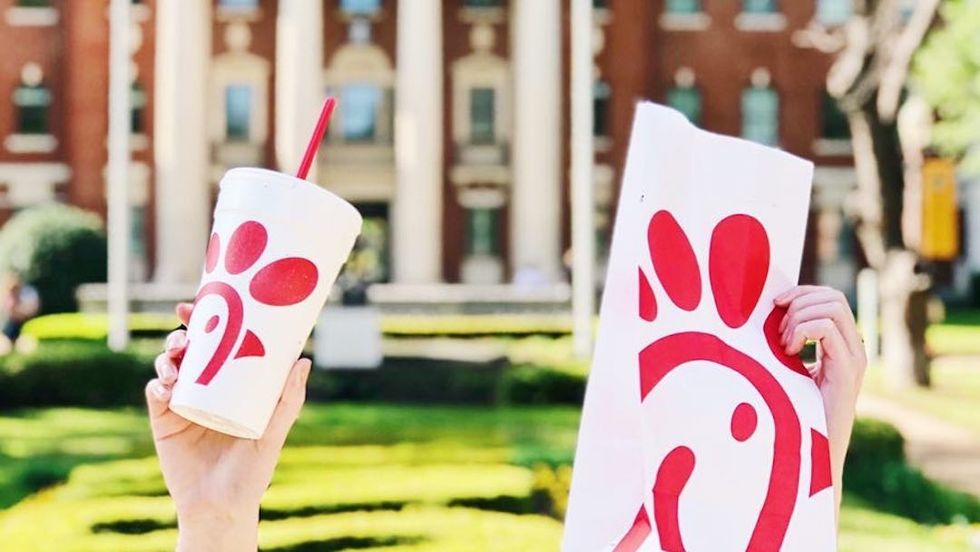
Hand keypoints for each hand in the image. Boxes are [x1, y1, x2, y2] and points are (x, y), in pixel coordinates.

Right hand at [146, 303, 311, 550]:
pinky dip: (158, 384)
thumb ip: (288, 399)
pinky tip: (167, 387)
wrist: (220, 506)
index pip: (220, 343)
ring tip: (178, 360)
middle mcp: (206, 387)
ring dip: (169, 355)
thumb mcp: (273, 431)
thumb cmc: (252, 471)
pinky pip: (156, 392)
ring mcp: (183, 402)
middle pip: (191, 348)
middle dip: (184, 330)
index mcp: (231, 384)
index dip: (210, 319)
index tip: (204, 302)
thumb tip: (304, 358)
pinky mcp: (163, 420)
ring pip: (170, 364)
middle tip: (186, 325)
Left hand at [774, 285, 866, 517]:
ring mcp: (853, 360)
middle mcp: (854, 350)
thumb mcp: (788, 371)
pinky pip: (826, 328)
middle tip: (777, 330)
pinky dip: (802, 331)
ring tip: (783, 345)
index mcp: (842, 347)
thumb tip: (766, 315)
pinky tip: (789, 353)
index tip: (774, 305)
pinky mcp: (846, 372)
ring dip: (798, 318)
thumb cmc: (792, 414)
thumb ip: (788, 345)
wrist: (812, 454)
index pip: (830, 298)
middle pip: (833, 297)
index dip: (801, 293)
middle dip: (799, 302)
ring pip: (831, 307)